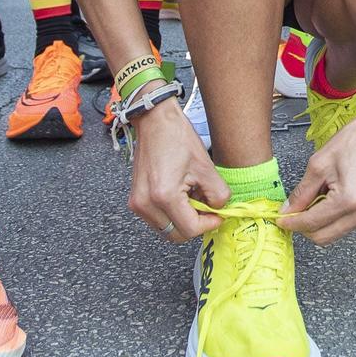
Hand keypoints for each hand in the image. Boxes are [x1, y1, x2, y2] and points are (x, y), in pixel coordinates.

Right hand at [127, 98, 228, 240]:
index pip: (190, 229)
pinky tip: (180, 196)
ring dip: (183, 220)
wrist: (155, 121)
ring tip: (192, 198)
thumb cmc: (177, 137)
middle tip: (207, 208)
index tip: (218, 215)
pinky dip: (172, 214)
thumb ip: (218, 195)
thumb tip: (220, 210)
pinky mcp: (135, 200)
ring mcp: (137, 203)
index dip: (209, 224)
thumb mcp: (206, 167)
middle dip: (195, 225)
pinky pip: (158, 219)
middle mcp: (146, 204)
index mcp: (163, 196)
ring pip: (167, 229)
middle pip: (176, 235)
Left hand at [278, 100, 355, 244]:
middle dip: (304, 227)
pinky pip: (344, 226)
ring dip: (318, 223)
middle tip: (292, 213)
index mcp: (349, 199)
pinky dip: (330, 219)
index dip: (292, 223)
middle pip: (323, 237)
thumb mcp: (318, 164)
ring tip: (313, 201)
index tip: (280, 219)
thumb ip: (301, 192)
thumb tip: (288, 210)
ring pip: (333, 234)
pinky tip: (327, 202)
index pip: (312, 223)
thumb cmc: (354, 142)